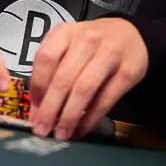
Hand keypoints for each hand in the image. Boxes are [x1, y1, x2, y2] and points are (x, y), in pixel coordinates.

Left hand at [26, 18, 147, 139]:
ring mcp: (109, 55)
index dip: (37, 87)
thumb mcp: (69, 44)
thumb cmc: (93, 43)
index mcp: (66, 33)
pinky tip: (81, 128)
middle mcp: (87, 41)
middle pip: (63, 78)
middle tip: (42, 128)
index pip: (45, 59)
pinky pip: (105, 99)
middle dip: (50, 108)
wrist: (131, 34)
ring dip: (70, 116)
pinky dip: (91, 118)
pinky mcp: (127, 72)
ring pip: (84, 89)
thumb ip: (52, 69)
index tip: (33, 108)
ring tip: (61, 133)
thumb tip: (37, 106)